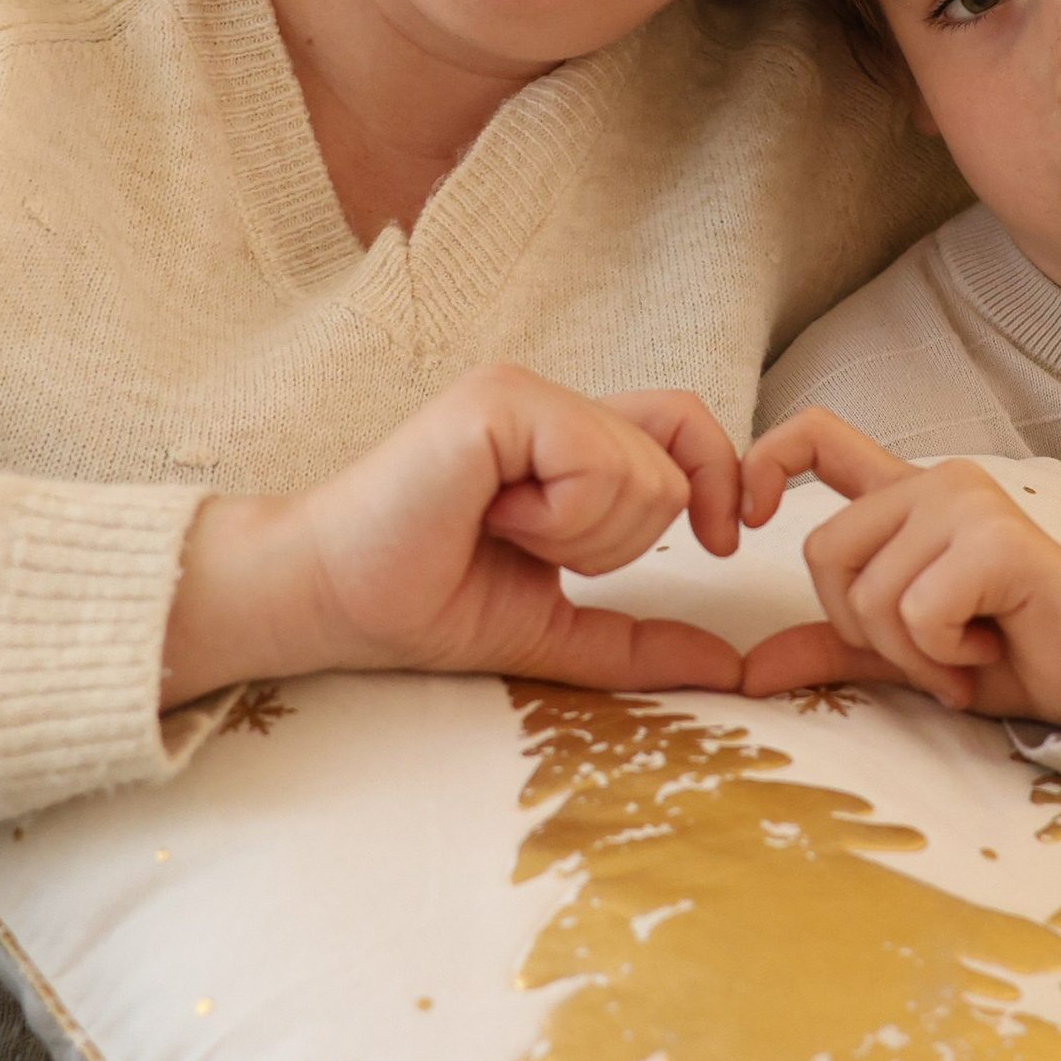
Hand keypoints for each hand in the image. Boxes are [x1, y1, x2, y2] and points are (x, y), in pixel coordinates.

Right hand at [162, 370, 743, 704]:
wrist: (331, 603)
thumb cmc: (422, 603)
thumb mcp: (555, 630)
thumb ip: (640, 641)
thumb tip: (729, 666)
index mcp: (566, 441)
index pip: (689, 426)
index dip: (721, 482)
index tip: (717, 545)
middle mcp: (549, 403)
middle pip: (676, 468)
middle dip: (617, 543)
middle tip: (529, 548)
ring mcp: (522, 394)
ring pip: (643, 474)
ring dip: (579, 537)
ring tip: (500, 532)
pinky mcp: (498, 400)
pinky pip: (595, 464)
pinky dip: (557, 518)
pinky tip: (492, 517)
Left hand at [737, 411, 1060, 727]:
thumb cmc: (1006, 655)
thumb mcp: (900, 654)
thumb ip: (830, 648)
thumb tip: (749, 670)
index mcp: (906, 497)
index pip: (816, 436)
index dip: (764, 462)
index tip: (747, 521)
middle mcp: (936, 482)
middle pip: (824, 551)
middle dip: (862, 627)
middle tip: (930, 650)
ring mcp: (968, 502)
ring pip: (871, 591)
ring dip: (912, 651)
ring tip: (967, 651)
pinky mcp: (996, 539)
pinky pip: (919, 610)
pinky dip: (944, 652)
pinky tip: (989, 646)